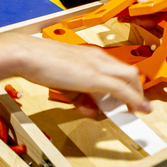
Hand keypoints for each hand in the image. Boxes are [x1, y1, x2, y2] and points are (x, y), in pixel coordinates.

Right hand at [4, 34, 150, 115]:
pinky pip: (121, 89)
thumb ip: (80, 98)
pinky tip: (136, 110)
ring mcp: (98, 65)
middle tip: (135, 106)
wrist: (29, 55)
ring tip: (134, 111)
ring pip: (130, 78)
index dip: (128, 84)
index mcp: (93, 55)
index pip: (118, 69)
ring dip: (135, 96)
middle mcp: (99, 58)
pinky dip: (132, 100)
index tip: (129, 97)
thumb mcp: (65, 84)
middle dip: (137, 91)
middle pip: (130, 72)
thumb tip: (91, 110)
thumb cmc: (41, 63)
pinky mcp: (95, 77)